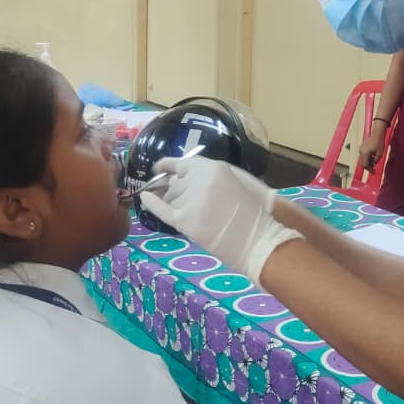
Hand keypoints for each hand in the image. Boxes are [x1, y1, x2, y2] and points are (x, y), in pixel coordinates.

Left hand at [141, 156, 301, 287]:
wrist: (258, 239)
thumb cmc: (252, 213)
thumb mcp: (233, 182)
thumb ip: (209, 177)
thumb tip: (183, 178)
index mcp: (213, 167)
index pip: (182, 163)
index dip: (168, 166)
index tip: (159, 168)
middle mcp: (199, 180)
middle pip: (174, 182)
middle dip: (173, 190)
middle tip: (181, 200)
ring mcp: (190, 200)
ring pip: (169, 197)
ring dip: (171, 201)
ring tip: (180, 208)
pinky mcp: (185, 220)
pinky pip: (162, 210)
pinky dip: (151, 204)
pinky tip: (144, 198)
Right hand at [358, 122, 388, 170]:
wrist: (377, 133)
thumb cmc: (379, 142)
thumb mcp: (379, 154)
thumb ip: (376, 161)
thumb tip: (373, 164)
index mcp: (365, 154)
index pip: (365, 165)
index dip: (369, 170)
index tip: (373, 172)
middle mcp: (361, 152)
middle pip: (362, 163)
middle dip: (368, 167)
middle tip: (373, 169)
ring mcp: (361, 149)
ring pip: (362, 159)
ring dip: (367, 162)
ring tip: (374, 162)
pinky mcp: (362, 147)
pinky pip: (363, 155)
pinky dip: (367, 158)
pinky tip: (372, 157)